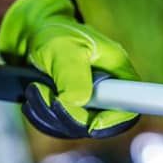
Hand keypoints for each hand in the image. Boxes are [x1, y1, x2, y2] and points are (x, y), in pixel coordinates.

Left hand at [0, 0, 139, 138]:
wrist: (33, 34)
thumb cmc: (54, 33)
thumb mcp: (63, 48)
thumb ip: (72, 75)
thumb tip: (77, 103)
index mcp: (118, 73)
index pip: (129, 109)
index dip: (112, 121)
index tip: (89, 123)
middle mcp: (108, 92)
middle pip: (99, 125)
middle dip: (67, 116)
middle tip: (41, 92)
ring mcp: (90, 104)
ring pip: (75, 129)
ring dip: (49, 115)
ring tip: (34, 89)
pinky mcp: (72, 110)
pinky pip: (60, 127)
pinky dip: (42, 117)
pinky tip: (33, 98)